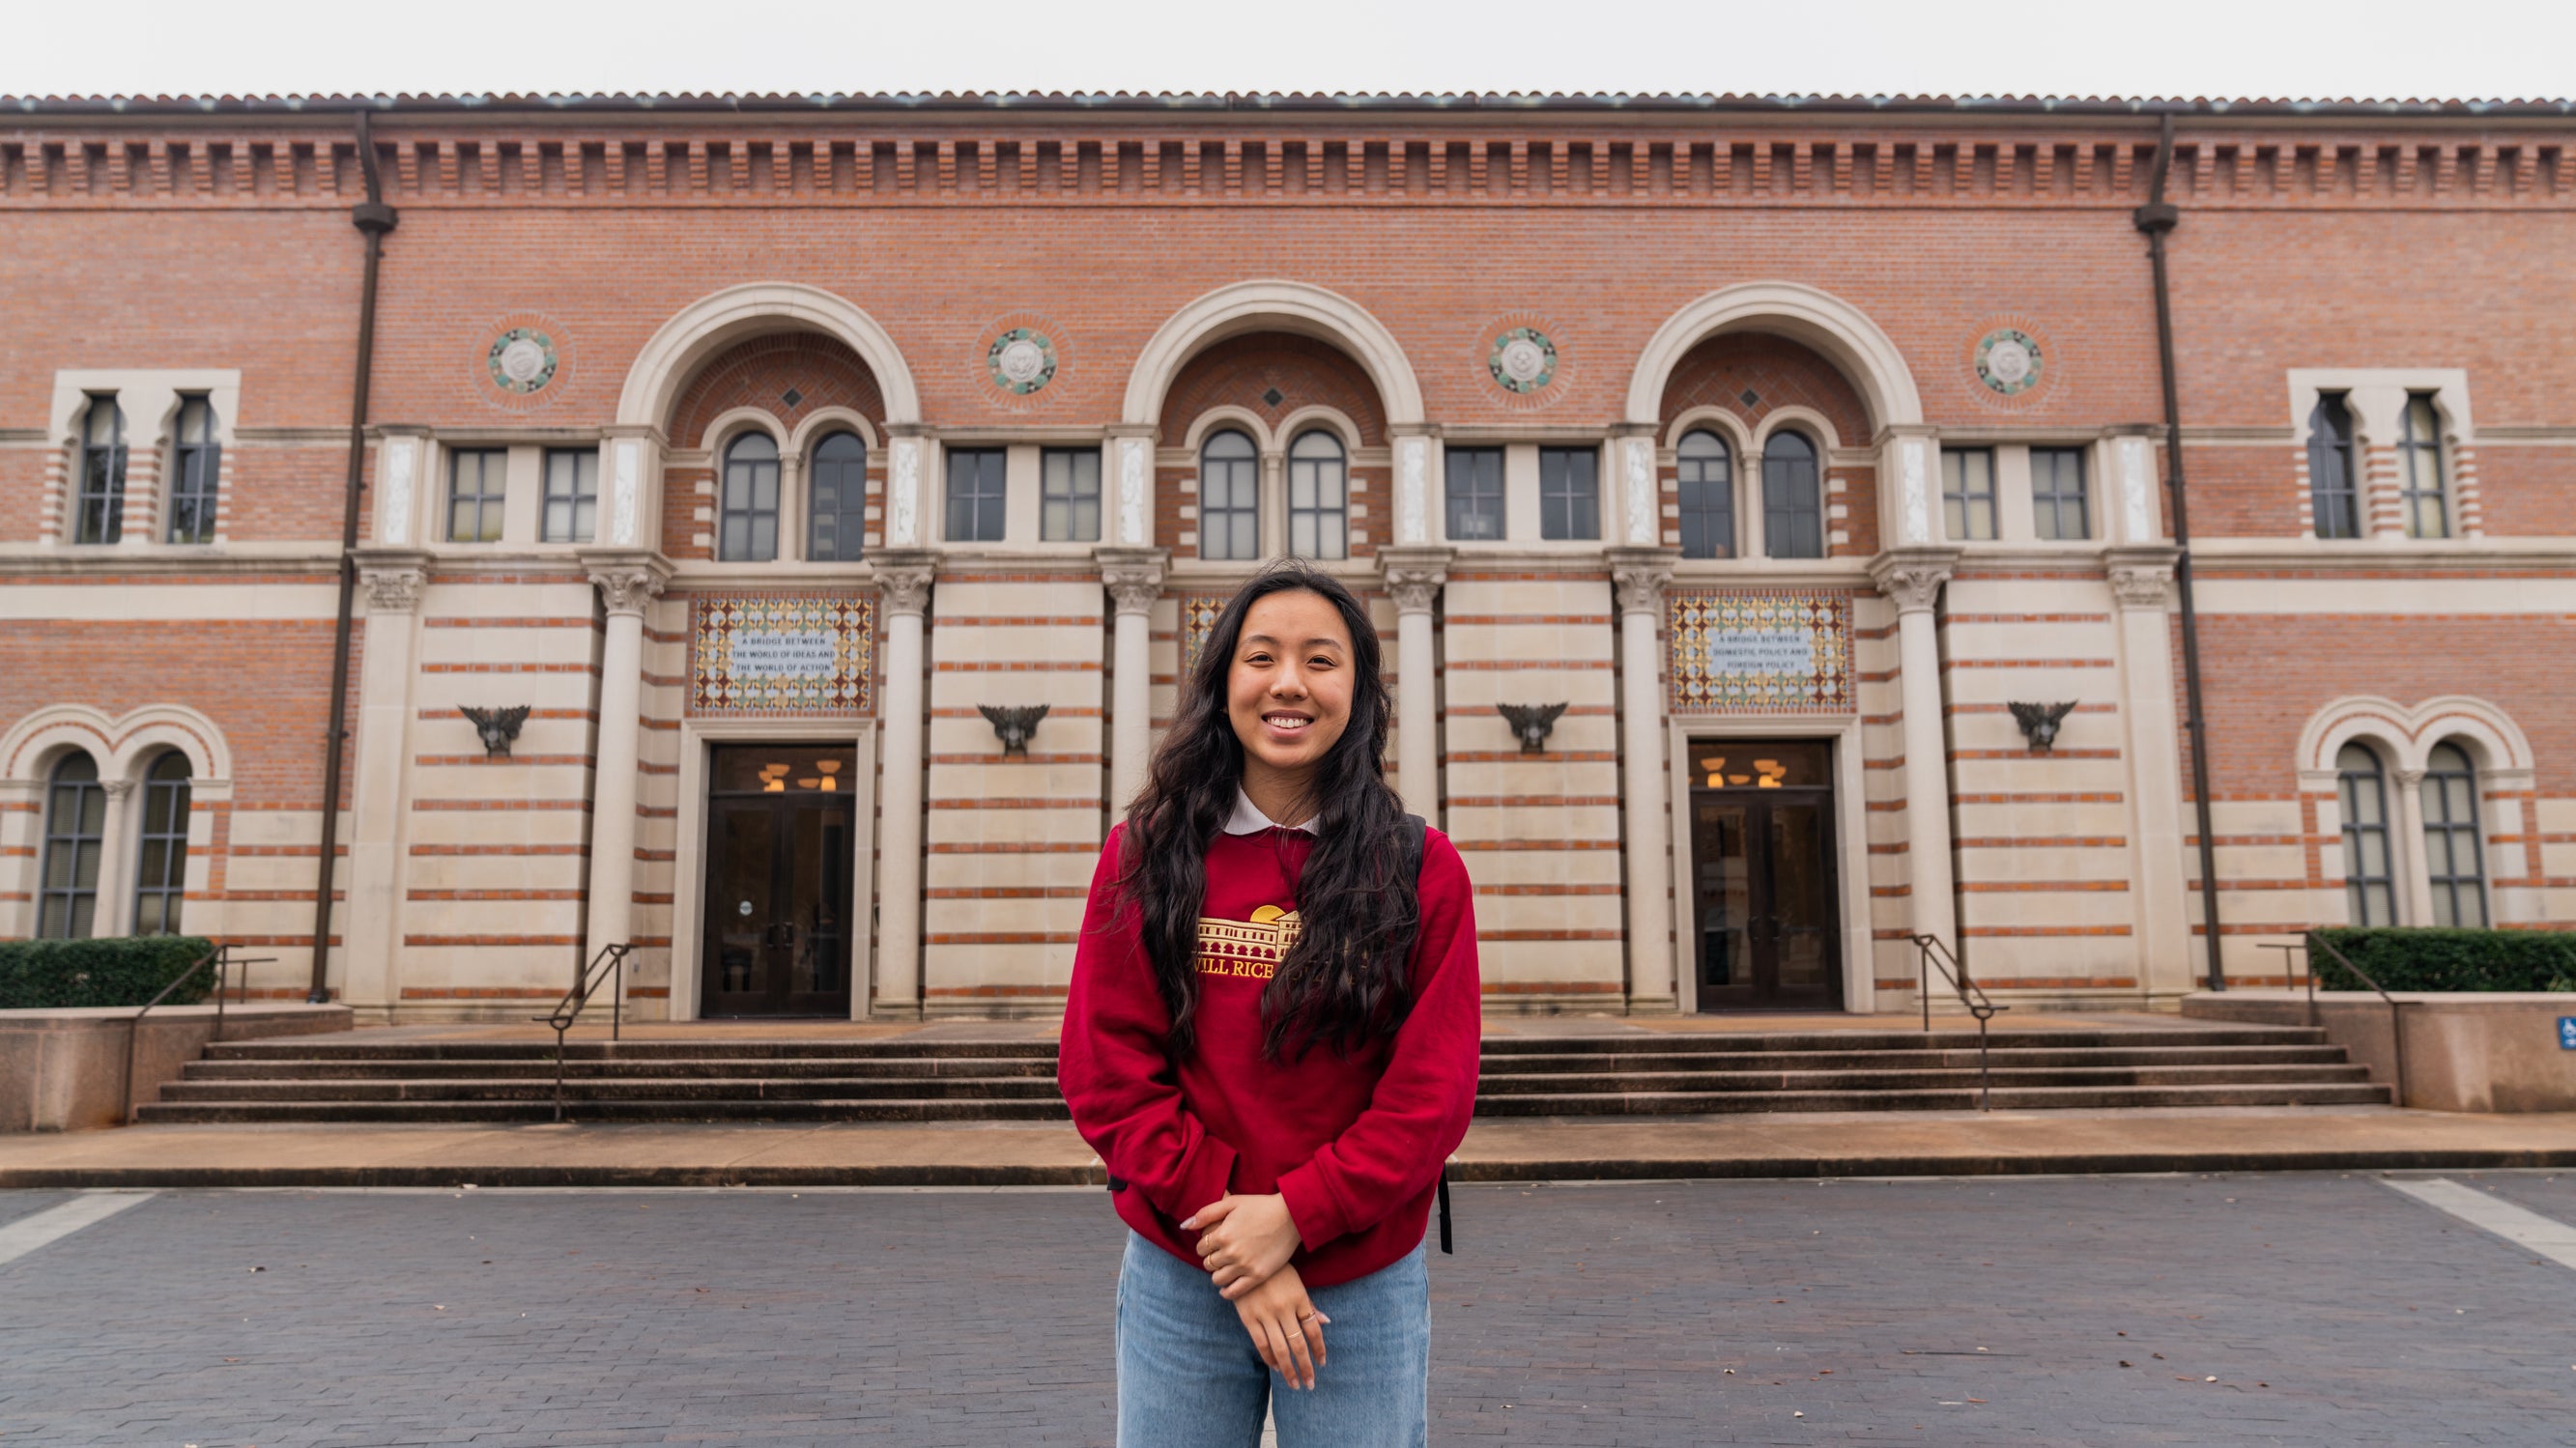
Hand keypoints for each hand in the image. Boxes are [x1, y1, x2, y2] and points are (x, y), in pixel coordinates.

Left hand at [1184, 1193, 1301, 1299]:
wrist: (1292, 1216)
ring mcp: (1245, 1266)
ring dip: (1218, 1274)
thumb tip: (1184, 1225)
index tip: (1213, 1242)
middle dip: (1211, 1259)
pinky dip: (1226, 1292)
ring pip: (1217, 1279)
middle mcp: (1231, 1252)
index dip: (1205, 1245)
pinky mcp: (1257, 1276)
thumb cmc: (1261, 1206)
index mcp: (1223, 1234)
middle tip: (1220, 1254)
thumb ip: (1205, 1213)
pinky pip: (1233, 1292)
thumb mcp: (1231, 1203)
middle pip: (1208, 1264)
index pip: (1200, 1248)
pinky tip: (1227, 1286)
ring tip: (1226, 1267)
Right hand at [1232, 1262, 1327, 1389]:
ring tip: (1294, 1384)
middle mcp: (1284, 1308)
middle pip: (1298, 1345)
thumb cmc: (1276, 1271)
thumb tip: (1326, 1322)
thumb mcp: (1296, 1283)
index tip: (1322, 1363)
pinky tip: (1276, 1367)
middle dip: (1305, 1367)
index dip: (1319, 1349)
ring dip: (1288, 1370)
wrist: (1246, 1257)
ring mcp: (1265, 1314)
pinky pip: (1261, 1344)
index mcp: (1299, 1298)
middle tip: (1310, 1384)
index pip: (1313, 1330)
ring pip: (1279, 1349)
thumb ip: (1309, 1305)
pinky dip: (1269, 1358)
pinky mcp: (1248, 1317)